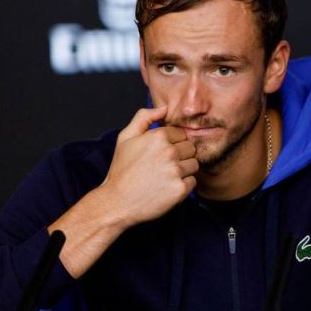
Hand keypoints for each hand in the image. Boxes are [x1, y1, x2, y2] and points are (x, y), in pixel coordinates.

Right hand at [101, 106, 197, 227]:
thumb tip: (165, 107)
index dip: (172, 144)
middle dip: (180, 156)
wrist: (117, 202)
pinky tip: (167, 188)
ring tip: (165, 177)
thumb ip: (144, 117)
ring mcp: (175, 171)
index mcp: (158, 136)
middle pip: (190, 148)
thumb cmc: (122, 170)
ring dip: (183, 171)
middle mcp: (169, 152)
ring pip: (194, 165)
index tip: (159, 154)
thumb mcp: (126, 137)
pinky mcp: (180, 189)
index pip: (181, 134)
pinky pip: (193, 182)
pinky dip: (183, 186)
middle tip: (162, 167)